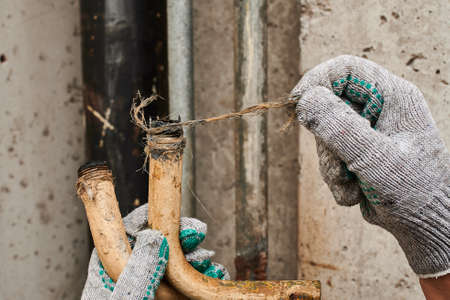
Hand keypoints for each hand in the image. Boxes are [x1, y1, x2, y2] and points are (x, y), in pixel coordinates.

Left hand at [82, 204, 228, 299]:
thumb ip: (137, 273)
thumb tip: (153, 237)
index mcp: (109, 274)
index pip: (128, 234)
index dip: (151, 220)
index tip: (170, 214)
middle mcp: (131, 278)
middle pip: (157, 245)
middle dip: (180, 238)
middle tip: (198, 233)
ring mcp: (152, 289)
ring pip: (176, 265)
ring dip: (196, 259)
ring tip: (210, 263)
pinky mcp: (169, 299)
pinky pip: (186, 286)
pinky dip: (202, 279)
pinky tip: (213, 276)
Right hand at [291, 55, 448, 277]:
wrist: (425, 224)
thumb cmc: (415, 189)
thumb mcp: (376, 159)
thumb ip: (341, 129)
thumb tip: (305, 100)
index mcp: (391, 96)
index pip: (346, 70)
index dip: (317, 80)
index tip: (297, 103)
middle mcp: (377, 109)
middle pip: (328, 106)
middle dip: (327, 142)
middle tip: (339, 166)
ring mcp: (365, 131)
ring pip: (324, 137)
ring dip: (332, 167)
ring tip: (354, 185)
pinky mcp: (355, 152)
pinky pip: (329, 158)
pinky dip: (337, 179)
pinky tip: (357, 192)